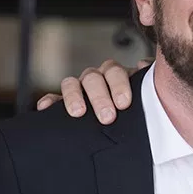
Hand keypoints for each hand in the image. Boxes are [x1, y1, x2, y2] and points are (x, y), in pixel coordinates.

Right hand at [35, 58, 152, 123]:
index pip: (114, 72)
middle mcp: (95, 78)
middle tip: (107, 117)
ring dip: (74, 97)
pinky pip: (52, 98)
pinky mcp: (62, 102)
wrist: (128, 129)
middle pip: (93, 78)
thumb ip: (147, 78)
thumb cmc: (137, 108)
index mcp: (115, 74)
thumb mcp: (146, 93)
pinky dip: (49, 101)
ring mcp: (78, 89)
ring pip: (71, 83)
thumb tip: (143, 64)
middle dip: (100, 97)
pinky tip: (45, 108)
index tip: (124, 103)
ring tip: (79, 112)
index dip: (119, 85)